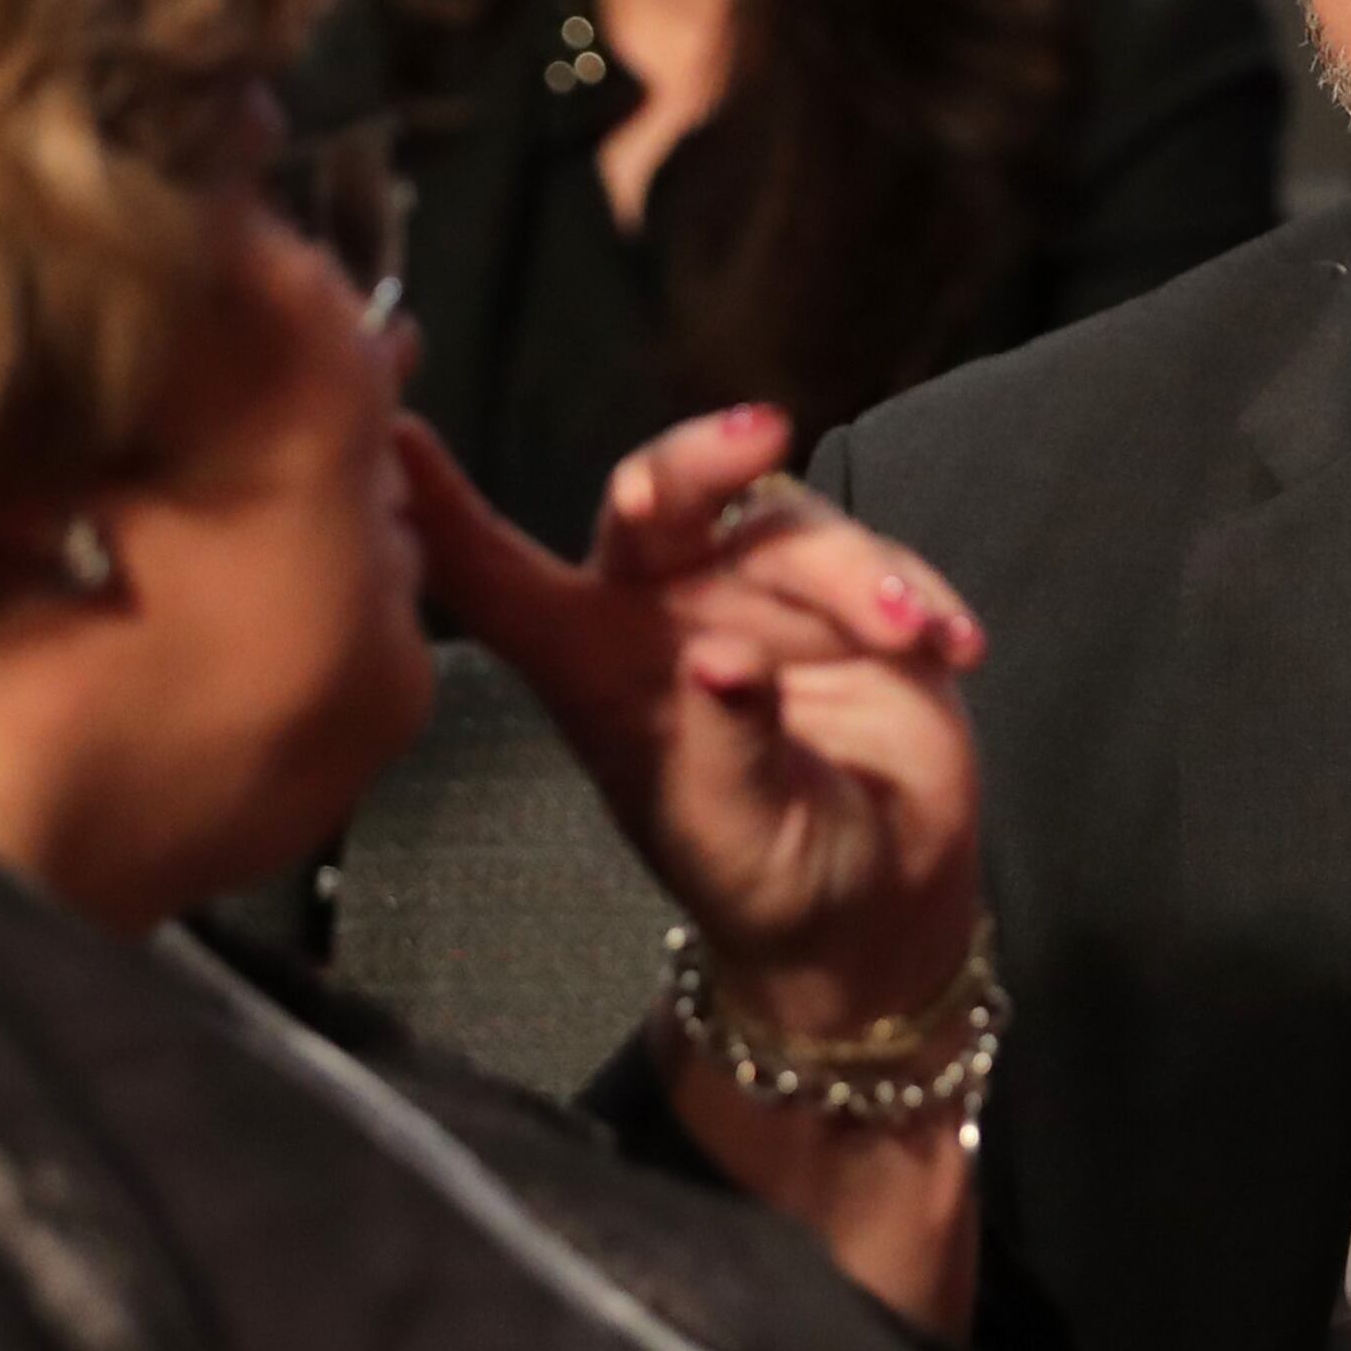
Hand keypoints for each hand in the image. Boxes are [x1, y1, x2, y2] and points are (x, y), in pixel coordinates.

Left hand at [396, 406, 986, 1039]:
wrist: (873, 918)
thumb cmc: (765, 882)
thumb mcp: (739, 835)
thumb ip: (730, 746)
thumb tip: (724, 659)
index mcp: (596, 670)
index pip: (498, 579)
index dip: (443, 509)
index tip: (398, 433)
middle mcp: (665, 616)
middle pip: (656, 500)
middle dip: (698, 460)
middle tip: (757, 437)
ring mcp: (760, 601)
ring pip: (785, 526)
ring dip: (852, 571)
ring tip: (905, 633)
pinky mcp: (851, 606)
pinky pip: (880, 560)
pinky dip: (918, 592)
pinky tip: (952, 645)